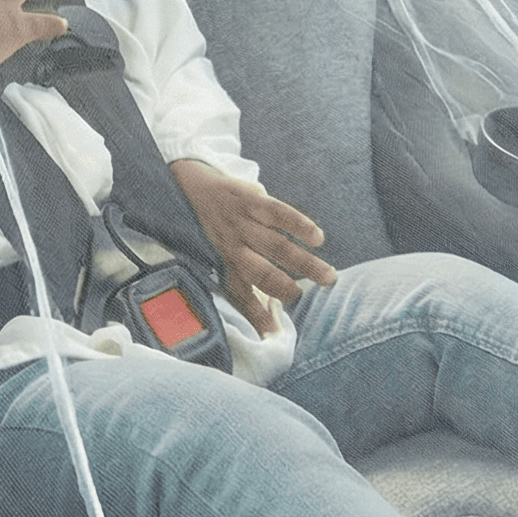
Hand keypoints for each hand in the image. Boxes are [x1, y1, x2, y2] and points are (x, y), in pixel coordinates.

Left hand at [169, 159, 335, 331]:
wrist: (188, 183)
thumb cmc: (209, 224)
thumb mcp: (215, 249)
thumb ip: (237, 272)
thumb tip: (261, 306)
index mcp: (223, 261)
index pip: (241, 293)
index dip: (256, 315)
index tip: (273, 333)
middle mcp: (232, 245)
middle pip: (263, 272)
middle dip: (288, 288)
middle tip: (311, 299)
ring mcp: (241, 222)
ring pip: (276, 246)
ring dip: (304, 263)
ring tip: (328, 276)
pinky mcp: (250, 199)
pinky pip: (277, 213)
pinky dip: (299, 225)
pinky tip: (317, 238)